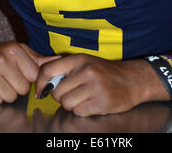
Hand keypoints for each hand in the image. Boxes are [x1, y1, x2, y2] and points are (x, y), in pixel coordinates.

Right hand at [0, 41, 59, 104]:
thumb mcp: (19, 52)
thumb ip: (38, 59)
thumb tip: (59, 59)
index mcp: (14, 49)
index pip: (34, 76)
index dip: (27, 78)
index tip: (18, 72)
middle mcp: (1, 58)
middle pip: (23, 88)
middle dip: (17, 87)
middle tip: (6, 78)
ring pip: (10, 97)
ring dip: (5, 93)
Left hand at [35, 54, 150, 116]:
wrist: (132, 80)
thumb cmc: (104, 72)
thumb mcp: (86, 62)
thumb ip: (65, 68)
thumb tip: (42, 81)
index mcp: (79, 59)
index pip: (49, 70)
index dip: (40, 82)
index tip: (40, 91)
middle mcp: (86, 71)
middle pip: (57, 92)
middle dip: (61, 96)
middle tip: (73, 93)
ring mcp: (94, 87)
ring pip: (66, 104)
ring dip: (72, 105)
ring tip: (83, 98)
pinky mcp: (101, 102)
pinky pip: (79, 112)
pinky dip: (82, 111)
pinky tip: (91, 103)